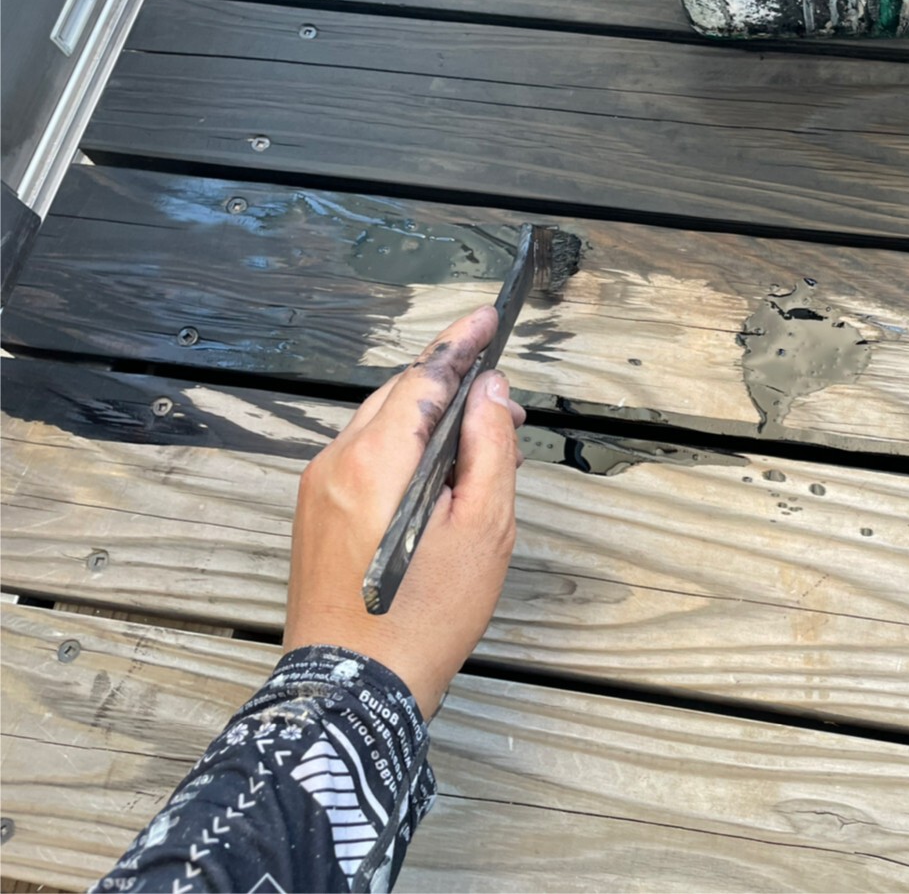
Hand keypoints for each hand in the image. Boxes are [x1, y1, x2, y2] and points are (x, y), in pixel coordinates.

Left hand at [282, 306, 526, 714]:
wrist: (354, 686)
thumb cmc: (425, 616)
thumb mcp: (483, 528)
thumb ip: (489, 448)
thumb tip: (490, 392)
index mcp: (376, 460)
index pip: (423, 377)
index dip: (460, 343)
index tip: (487, 317)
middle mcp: (335, 462)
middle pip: (398, 397)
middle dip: (449, 386)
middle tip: (501, 405)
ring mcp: (317, 488)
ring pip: (378, 425)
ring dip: (425, 420)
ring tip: (474, 446)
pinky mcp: (313, 513)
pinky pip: (362, 457)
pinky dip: (399, 450)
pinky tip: (433, 478)